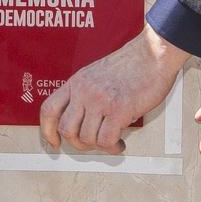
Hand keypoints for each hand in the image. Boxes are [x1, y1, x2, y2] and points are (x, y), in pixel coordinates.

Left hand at [39, 25, 188, 154]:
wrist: (153, 53)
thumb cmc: (132, 63)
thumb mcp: (97, 73)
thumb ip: (86, 93)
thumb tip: (84, 120)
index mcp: (77, 82)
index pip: (50, 109)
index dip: (47, 130)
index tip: (54, 141)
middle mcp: (85, 91)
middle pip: (67, 129)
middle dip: (78, 143)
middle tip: (92, 143)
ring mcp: (100, 100)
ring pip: (86, 138)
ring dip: (99, 146)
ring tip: (111, 142)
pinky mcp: (119, 110)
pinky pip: (106, 140)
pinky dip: (112, 148)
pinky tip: (119, 143)